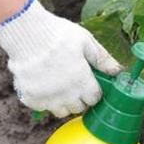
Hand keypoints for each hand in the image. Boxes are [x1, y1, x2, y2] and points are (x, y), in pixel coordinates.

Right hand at [0, 0, 121, 116]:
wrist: (25, 32)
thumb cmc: (58, 34)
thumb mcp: (85, 41)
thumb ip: (102, 59)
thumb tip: (118, 71)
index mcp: (82, 81)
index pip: (94, 99)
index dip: (93, 91)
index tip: (89, 83)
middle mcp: (65, 94)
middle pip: (78, 107)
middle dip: (79, 98)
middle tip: (74, 83)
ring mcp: (47, 98)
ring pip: (61, 111)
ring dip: (63, 102)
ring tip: (59, 85)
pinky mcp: (30, 97)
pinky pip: (41, 107)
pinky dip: (44, 100)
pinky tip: (43, 84)